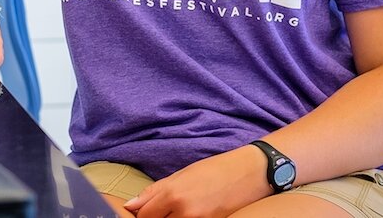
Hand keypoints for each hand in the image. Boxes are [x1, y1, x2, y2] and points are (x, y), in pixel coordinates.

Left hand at [123, 145, 269, 216]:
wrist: (250, 173)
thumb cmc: (215, 169)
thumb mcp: (182, 174)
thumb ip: (156, 191)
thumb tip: (133, 205)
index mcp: (173, 193)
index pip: (144, 214)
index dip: (142, 212)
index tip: (144, 209)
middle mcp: (184, 212)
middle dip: (156, 217)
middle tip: (163, 209)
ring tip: (178, 210)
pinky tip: (190, 214)